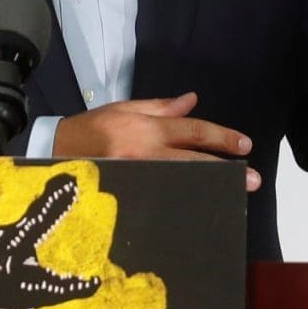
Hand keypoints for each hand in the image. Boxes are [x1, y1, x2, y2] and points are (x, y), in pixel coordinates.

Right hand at [52, 92, 260, 190]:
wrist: (55, 153)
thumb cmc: (91, 128)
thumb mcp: (124, 108)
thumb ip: (160, 107)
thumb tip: (192, 101)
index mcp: (147, 128)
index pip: (192, 132)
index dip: (220, 138)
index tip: (243, 146)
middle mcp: (146, 154)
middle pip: (194, 161)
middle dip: (225, 169)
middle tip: (253, 179)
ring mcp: (139, 178)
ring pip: (183, 182)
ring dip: (210, 188)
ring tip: (234, 195)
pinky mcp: (131, 195)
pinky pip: (163, 198)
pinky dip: (183, 201)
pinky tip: (200, 207)